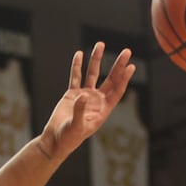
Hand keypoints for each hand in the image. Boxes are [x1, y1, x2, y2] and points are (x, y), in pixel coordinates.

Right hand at [37, 43, 134, 160]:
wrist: (55, 141)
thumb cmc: (69, 138)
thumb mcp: (77, 127)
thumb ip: (80, 111)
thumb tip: (83, 95)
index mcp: (103, 110)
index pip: (117, 91)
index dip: (124, 79)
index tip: (130, 67)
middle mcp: (97, 101)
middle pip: (110, 79)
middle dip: (118, 65)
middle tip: (127, 52)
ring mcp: (84, 96)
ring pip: (92, 74)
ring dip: (96, 60)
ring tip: (100, 45)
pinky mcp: (72, 94)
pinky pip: (75, 77)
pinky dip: (77, 66)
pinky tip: (79, 54)